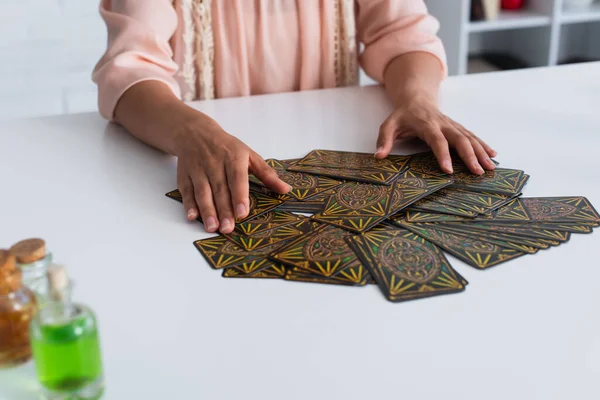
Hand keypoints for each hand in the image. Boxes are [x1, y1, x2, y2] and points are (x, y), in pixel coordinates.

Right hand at [174, 117, 290, 233]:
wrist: (195, 133)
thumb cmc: (227, 147)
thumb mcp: (249, 155)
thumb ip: (267, 174)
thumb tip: (285, 189)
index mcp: (233, 158)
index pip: (237, 178)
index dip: (239, 196)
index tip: (242, 213)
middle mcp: (214, 163)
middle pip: (220, 189)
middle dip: (223, 210)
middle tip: (228, 229)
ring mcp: (197, 169)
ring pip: (202, 192)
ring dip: (207, 211)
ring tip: (212, 227)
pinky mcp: (184, 175)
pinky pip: (186, 191)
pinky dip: (188, 204)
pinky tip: (192, 217)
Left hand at [375, 98, 496, 174]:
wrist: (416, 98)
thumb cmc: (402, 115)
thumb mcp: (389, 125)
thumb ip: (384, 139)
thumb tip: (379, 156)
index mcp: (427, 124)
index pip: (437, 141)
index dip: (443, 155)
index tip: (449, 170)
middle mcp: (444, 124)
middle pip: (460, 139)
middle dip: (470, 156)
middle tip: (477, 172)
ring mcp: (453, 125)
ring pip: (470, 138)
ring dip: (481, 152)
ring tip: (490, 168)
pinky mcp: (458, 127)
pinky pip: (472, 136)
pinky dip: (483, 145)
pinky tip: (492, 155)